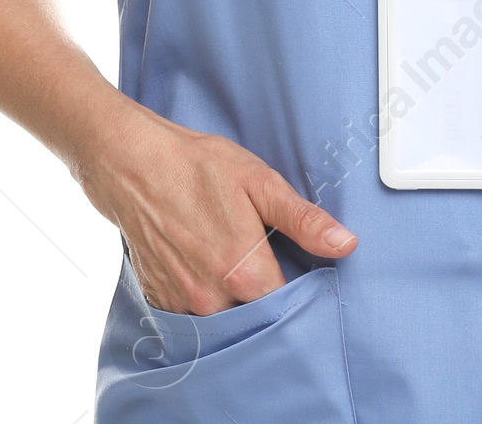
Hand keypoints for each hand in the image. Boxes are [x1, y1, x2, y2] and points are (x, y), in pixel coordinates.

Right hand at [72, 93, 357, 314]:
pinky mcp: (160, 300)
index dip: (297, 288)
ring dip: (231, 297)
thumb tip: (346, 244)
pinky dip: (202, 293)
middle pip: (255, 316)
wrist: (135, 164)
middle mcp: (212, 301)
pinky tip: (201, 260)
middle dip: (263, 294)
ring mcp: (182, 304)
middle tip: (260, 255)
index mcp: (245, 274)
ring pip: (223, 317)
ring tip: (226, 253)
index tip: (296, 268)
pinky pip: (192, 312)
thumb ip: (304, 221)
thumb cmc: (198, 167)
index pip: (288, 307)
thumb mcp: (260, 183)